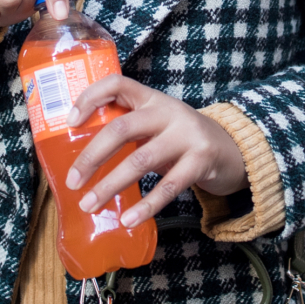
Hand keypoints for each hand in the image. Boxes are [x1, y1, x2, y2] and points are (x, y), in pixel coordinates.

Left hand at [66, 76, 246, 228]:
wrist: (234, 150)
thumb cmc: (182, 140)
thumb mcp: (157, 124)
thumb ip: (129, 129)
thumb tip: (81, 157)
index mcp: (152, 98)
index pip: (116, 83)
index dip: (90, 98)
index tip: (69, 122)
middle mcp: (168, 111)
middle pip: (122, 127)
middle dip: (92, 156)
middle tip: (72, 180)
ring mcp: (187, 135)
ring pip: (140, 160)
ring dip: (110, 184)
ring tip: (89, 204)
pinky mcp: (201, 161)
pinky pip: (168, 186)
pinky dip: (145, 206)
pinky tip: (127, 220)